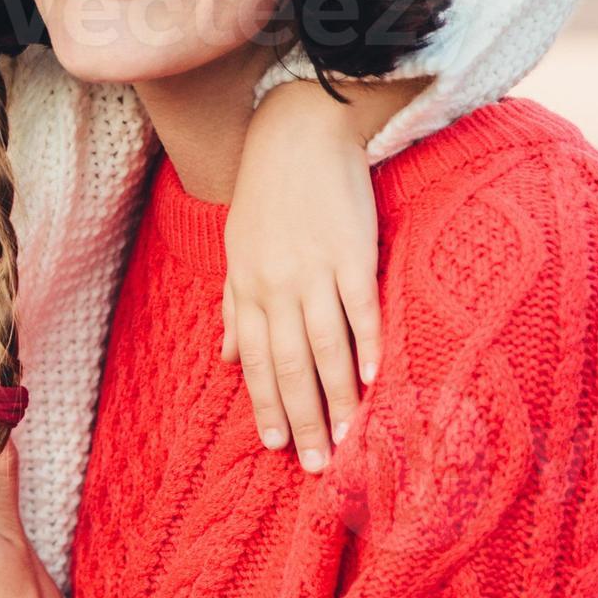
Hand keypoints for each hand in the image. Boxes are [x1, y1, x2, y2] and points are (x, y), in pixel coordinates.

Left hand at [223, 77, 400, 468]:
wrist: (298, 133)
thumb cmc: (267, 196)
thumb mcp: (237, 249)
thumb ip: (233, 306)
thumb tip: (223, 359)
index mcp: (246, 287)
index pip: (253, 360)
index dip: (265, 404)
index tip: (277, 445)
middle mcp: (275, 284)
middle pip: (287, 365)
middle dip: (301, 418)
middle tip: (314, 464)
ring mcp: (314, 269)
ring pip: (324, 346)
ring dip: (337, 397)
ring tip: (348, 438)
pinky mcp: (352, 251)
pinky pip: (359, 307)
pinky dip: (366, 344)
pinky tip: (374, 379)